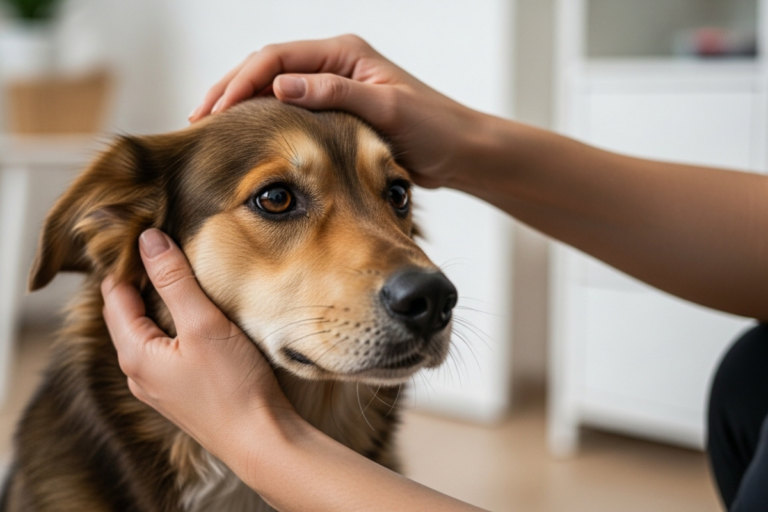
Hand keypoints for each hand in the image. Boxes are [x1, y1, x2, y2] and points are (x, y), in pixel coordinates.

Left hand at [101, 228, 295, 460]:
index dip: (127, 263)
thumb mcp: (203, 323)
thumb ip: (175, 280)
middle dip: (141, 281)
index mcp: (134, 353)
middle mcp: (138, 372)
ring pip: (147, 333)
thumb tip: (148, 240)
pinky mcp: (181, 392)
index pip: (115, 296)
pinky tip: (195, 318)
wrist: (260, 439)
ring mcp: (158, 386)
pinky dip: (173, 326)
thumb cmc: (233, 385)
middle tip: (165, 249)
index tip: (146, 235)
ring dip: (159, 304)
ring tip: (181, 277)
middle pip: (128, 315)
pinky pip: (165, 349)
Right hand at [188, 34, 486, 188]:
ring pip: (275, 92)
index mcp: (344, 54)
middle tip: (197, 120)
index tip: (214, 112)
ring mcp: (335, 88)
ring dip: (243, 108)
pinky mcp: (337, 113)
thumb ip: (334, 94)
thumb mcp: (385, 110)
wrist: (460, 152)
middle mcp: (335, 65)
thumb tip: (280, 87)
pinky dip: (266, 123)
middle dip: (230, 92)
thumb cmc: (433, 128)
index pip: (277, 59)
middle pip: (268, 71)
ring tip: (212, 130)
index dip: (240, 83)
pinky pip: (291, 113)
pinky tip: (249, 142)